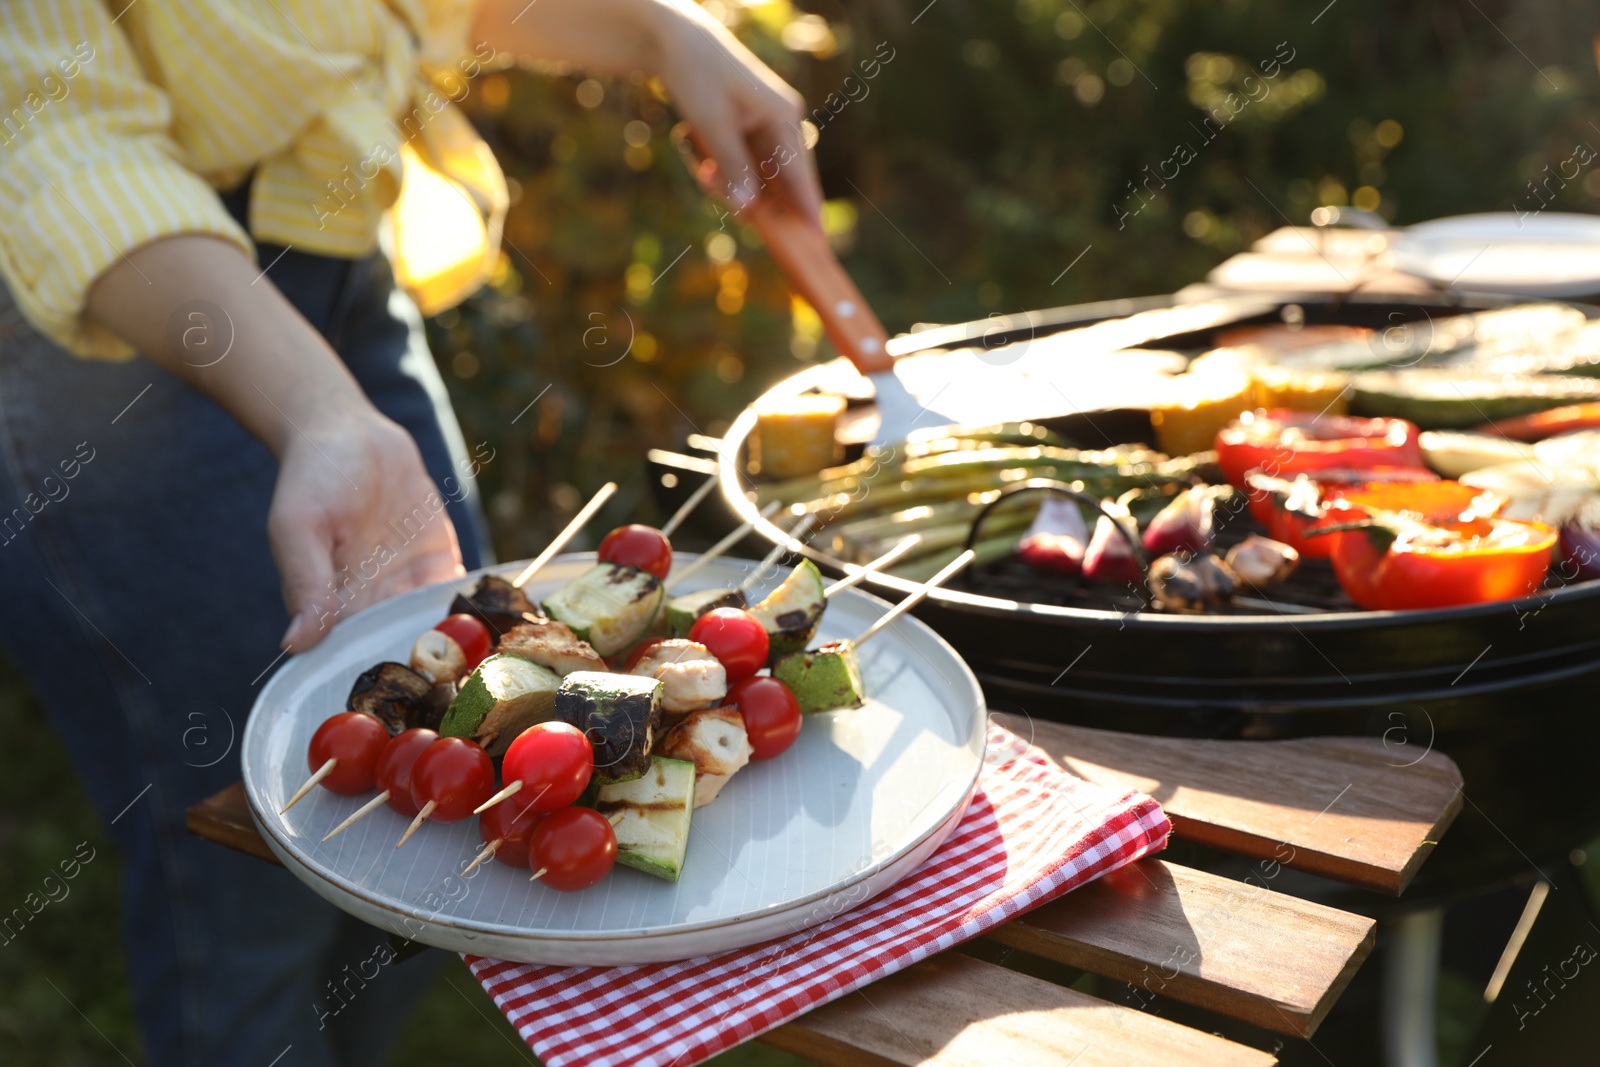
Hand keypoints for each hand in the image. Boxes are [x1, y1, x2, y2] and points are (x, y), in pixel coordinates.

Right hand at [85, 235, 465, 653]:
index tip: (414, 698)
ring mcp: (409, 586)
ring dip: (464, 646)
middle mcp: (373, 605)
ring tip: (493, 667)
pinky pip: (462, 593)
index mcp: (335, 608)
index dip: (386, 673)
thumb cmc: (311, 477)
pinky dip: (482, 609)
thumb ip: (306, 581)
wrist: (349, 434)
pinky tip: (506, 624)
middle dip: (434, 671)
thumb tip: (296, 643)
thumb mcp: (299, 525)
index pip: (359, 655)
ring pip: (438, 628)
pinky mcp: (439, 562)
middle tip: (464, 690)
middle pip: (405, 648)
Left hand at [651, 3, 822, 222]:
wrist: (674, 41)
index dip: (808, 211)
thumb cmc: (697, 75)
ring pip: (758, 176)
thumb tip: (748, 209)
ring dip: (730, 183)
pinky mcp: (749, 129)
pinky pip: (744, 165)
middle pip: (780, 181)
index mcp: (785, 117)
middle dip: (751, 197)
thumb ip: (732, 168)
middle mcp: (784, 123)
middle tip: (718, 196)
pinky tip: (701, 159)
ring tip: (701, 169)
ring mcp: (767, 126)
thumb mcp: (712, 125)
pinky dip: (724, 171)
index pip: (801, 176)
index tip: (817, 243)